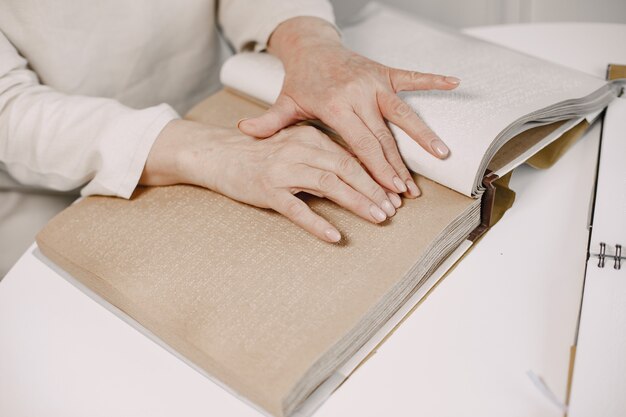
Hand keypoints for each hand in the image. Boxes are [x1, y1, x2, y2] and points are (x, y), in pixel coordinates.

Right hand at [141, 120, 401, 242]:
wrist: (218, 154)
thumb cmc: (259, 153)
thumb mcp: (294, 147)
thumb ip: (323, 158)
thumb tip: (357, 178)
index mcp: (309, 136)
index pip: (350, 155)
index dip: (375, 175)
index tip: (393, 192)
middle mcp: (298, 148)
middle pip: (346, 168)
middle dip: (374, 189)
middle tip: (393, 208)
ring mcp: (282, 169)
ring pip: (329, 185)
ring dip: (357, 202)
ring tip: (378, 217)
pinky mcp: (267, 189)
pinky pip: (297, 209)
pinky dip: (317, 223)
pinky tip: (335, 236)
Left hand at [238, 17, 459, 197]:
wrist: (312, 47)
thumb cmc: (300, 81)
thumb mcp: (285, 103)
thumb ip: (269, 122)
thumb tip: (244, 132)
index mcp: (336, 105)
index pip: (362, 145)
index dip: (378, 169)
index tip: (392, 190)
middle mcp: (359, 93)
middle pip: (384, 137)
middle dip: (398, 167)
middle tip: (411, 191)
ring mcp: (375, 81)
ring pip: (403, 114)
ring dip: (423, 136)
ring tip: (442, 155)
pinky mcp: (385, 71)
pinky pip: (413, 76)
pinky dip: (433, 79)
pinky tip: (456, 83)